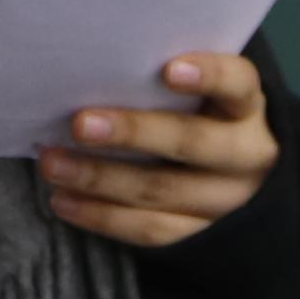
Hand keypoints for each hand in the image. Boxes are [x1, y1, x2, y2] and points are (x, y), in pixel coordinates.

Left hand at [36, 54, 280, 251]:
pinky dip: (101, 216)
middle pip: (192, 143)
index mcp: (247, 108)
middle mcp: (247, 155)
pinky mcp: (201, 237)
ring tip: (52, 163)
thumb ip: (166, 80)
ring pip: (160, 191)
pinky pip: (150, 231)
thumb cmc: (200, 117)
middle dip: (132, 133)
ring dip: (99, 177)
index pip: (238, 84)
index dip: (209, 75)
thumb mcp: (204, 96)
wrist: (238, 183)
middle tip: (79, 124)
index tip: (169, 69)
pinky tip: (63, 201)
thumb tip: (99, 60)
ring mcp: (227, 202)